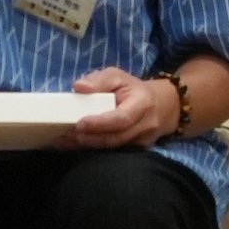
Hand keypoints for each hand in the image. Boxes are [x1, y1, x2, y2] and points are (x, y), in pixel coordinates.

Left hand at [67, 68, 181, 148]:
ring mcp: (143, 140)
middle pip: (115, 137)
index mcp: (143, 103)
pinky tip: (72, 144)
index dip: (100, 123)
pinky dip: (91, 148)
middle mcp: (146, 124)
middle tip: (65, 134)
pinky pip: (113, 151)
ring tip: (64, 139)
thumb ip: (100, 80)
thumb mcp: (119, 77)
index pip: (122, 118)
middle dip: (89, 137)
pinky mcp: (137, 148)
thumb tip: (80, 87)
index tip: (80, 123)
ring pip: (112, 147)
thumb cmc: (134, 89)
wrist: (163, 106)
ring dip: (87, 144)